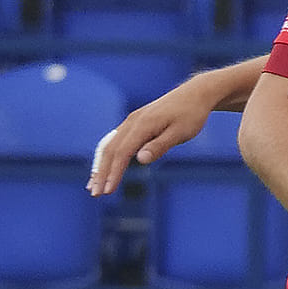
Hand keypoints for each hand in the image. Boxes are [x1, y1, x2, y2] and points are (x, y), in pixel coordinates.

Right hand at [88, 82, 215, 194]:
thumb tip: (140, 159)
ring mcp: (131, 122)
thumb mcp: (180, 133)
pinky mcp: (134, 123)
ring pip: (109, 145)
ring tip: (93, 185)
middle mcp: (131, 122)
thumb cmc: (191, 115)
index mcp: (142, 125)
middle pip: (109, 150)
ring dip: (100, 166)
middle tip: (94, 194)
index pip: (122, 153)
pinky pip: (115, 141)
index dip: (113, 173)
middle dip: (100, 173)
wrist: (195, 95)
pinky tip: (104, 167)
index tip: (107, 190)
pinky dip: (107, 156)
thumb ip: (160, 145)